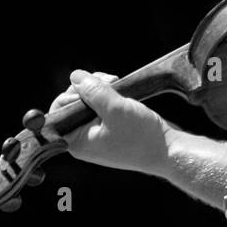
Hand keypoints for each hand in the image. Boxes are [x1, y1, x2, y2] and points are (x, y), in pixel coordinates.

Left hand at [49, 69, 168, 176]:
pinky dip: (109, 95)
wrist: (168, 150)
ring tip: (116, 84)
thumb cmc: (141, 136)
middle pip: (72, 103)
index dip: (71, 94)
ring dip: (100, 88)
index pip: (58, 112)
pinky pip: (101, 106)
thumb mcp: (115, 109)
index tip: (90, 88)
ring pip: (88, 101)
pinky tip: (121, 92)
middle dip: (88, 87)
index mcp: (77, 141)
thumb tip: (75, 76)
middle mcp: (83, 138)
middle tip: (108, 83)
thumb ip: (93, 91)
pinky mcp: (110, 127)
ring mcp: (97, 133)